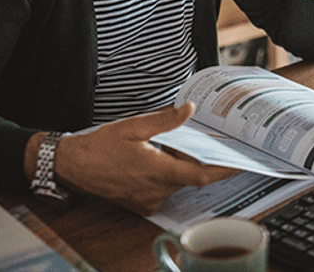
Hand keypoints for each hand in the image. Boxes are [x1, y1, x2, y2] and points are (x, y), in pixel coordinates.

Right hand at [49, 104, 237, 214]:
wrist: (73, 167)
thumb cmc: (101, 146)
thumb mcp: (135, 126)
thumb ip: (166, 121)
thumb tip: (189, 110)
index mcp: (157, 171)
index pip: (201, 175)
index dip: (223, 170)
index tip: (240, 163)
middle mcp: (156, 190)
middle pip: (191, 176)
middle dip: (199, 158)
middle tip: (209, 139)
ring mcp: (148, 199)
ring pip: (177, 181)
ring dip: (181, 164)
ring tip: (176, 143)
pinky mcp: (142, 203)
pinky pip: (165, 188)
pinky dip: (169, 172)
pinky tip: (162, 155)